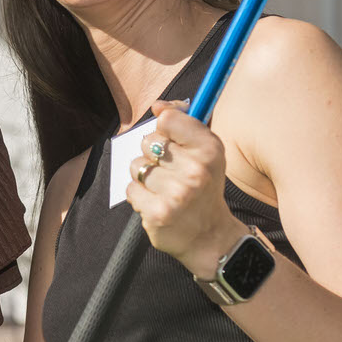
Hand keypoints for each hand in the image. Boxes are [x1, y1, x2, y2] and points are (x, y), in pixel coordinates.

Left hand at [126, 101, 247, 277]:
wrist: (209, 235)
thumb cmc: (203, 187)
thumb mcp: (205, 151)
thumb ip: (183, 121)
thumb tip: (158, 106)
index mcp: (210, 149)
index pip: (168, 119)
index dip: (165, 128)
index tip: (173, 141)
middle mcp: (196, 170)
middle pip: (148, 142)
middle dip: (154, 155)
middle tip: (172, 172)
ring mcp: (177, 194)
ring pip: (137, 166)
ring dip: (145, 177)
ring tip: (164, 189)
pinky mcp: (158, 213)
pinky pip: (131, 189)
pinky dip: (139, 195)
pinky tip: (157, 202)